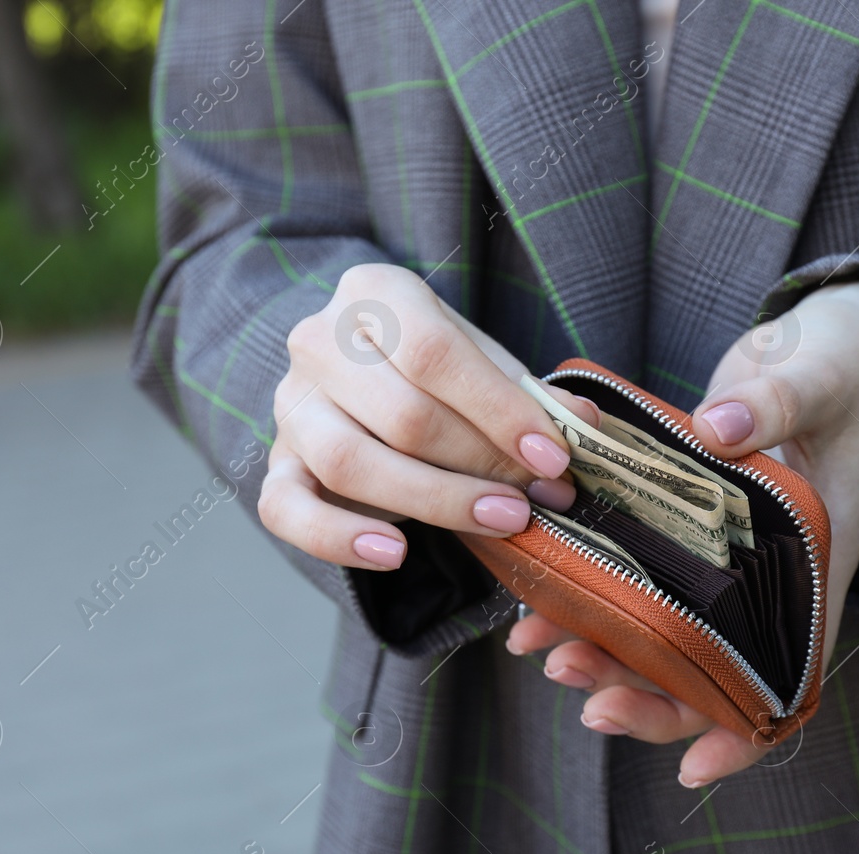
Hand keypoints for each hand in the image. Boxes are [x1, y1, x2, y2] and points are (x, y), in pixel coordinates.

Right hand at [258, 264, 594, 567]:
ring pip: (351, 462)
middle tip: (537, 498)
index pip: (434, 352)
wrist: (361, 378)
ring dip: (436, 501)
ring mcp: (291, 405)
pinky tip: (395, 553)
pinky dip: (339, 539)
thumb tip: (582, 425)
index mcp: (374, 294)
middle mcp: (319, 341)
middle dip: (482, 464)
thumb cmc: (437, 371)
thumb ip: (529, 393)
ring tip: (501, 522)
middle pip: (401, 413)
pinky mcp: (276, 465)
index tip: (553, 457)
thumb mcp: (486, 363)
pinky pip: (288, 510)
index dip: (498, 410)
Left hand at [507, 280, 858, 786]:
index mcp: (814, 565)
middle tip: (581, 688)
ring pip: (660, 640)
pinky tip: (531, 613)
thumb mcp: (819, 377)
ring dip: (602, 658)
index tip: (695, 766)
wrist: (829, 342)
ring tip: (541, 653)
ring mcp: (721, 562)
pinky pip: (630, 586)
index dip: (744, 729)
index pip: (788, 674)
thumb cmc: (843, 367)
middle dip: (644, 696)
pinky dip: (581, 605)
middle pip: (708, 673)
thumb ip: (775, 402)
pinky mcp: (680, 532)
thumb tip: (721, 427)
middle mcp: (764, 581)